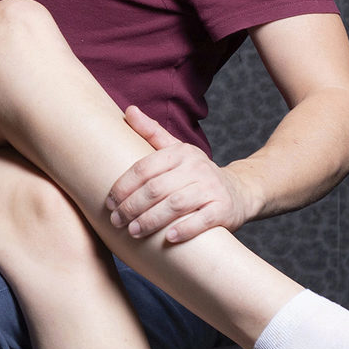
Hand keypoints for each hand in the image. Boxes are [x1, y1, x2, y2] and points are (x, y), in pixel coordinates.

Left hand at [106, 106, 252, 242]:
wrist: (239, 191)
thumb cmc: (197, 173)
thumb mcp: (177, 150)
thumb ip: (152, 132)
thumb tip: (129, 110)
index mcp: (180, 153)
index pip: (145, 168)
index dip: (124, 186)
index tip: (109, 202)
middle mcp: (197, 167)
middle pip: (156, 188)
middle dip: (132, 206)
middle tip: (116, 221)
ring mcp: (211, 188)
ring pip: (175, 204)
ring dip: (151, 220)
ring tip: (133, 231)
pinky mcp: (223, 209)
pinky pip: (202, 220)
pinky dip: (185, 229)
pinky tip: (169, 238)